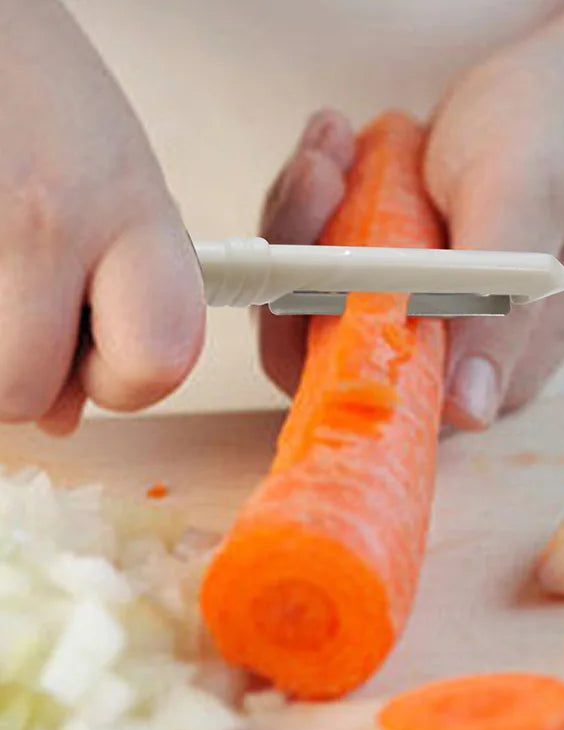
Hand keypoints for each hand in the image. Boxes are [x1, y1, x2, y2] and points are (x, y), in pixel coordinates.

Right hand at [0, 0, 203, 434]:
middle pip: (25, 396)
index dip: (130, 384)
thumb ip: (122, 298)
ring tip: (1, 268)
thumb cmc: (41, 94)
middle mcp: (45, 222)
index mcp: (130, 212)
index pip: (160, 362)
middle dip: (26, 375)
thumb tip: (66, 415)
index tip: (110, 359)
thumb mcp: (120, 188)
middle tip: (29, 316)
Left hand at [258, 32, 563, 426]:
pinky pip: (319, 256)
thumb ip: (499, 298)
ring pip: (308, 296)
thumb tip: (468, 411)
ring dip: (303, 215)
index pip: (370, 383)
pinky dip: (316, 200)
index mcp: (486, 368)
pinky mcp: (388, 281)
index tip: (327, 214)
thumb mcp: (534, 198)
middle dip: (300, 253)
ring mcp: (408, 317)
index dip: (321, 317)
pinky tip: (338, 144)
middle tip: (323, 166)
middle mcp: (441, 357)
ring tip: (331, 142)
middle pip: (319, 345)